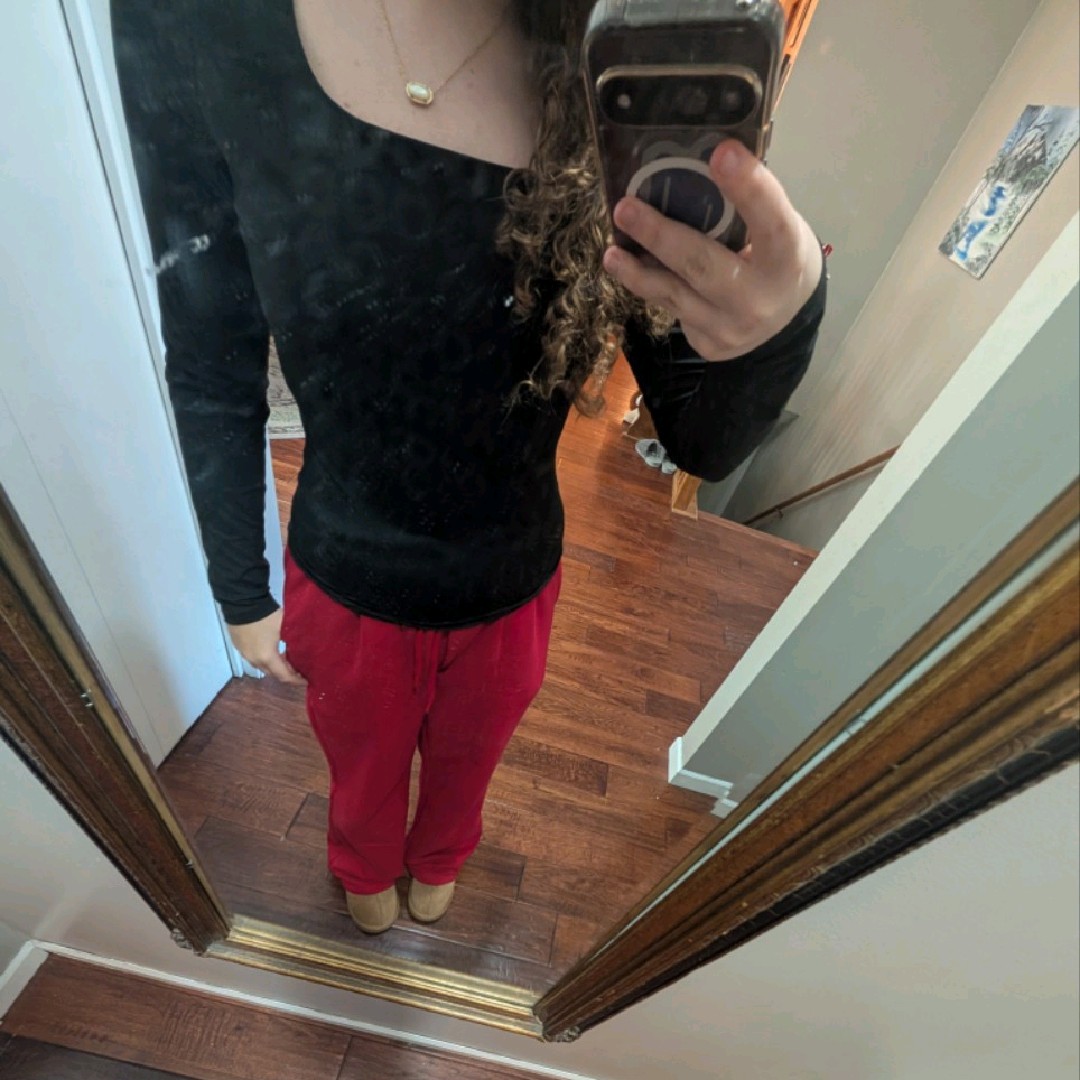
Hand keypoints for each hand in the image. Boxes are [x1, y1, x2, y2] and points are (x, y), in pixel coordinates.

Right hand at [227, 609, 304, 683]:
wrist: (242, 602)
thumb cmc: (266, 615)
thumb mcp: (285, 627)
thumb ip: (293, 640)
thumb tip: (301, 646)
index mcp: (267, 657)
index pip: (284, 675)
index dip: (295, 680)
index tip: (305, 681)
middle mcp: (254, 660)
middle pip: (271, 673)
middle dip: (285, 673)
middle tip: (297, 669)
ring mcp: (244, 653)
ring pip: (261, 665)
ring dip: (273, 665)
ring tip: (285, 659)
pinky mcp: (238, 645)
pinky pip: (253, 657)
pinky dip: (263, 657)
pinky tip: (269, 649)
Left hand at [603, 140, 821, 362]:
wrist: (787, 320)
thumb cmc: (775, 257)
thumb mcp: (777, 229)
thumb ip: (745, 206)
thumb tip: (694, 160)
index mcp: (787, 258)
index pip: (771, 220)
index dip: (748, 188)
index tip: (721, 153)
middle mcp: (759, 298)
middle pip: (703, 265)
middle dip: (660, 236)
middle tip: (625, 209)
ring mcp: (731, 328)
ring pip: (675, 295)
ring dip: (637, 271)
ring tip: (611, 253)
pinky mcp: (710, 345)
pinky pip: (672, 310)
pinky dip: (650, 286)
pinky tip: (629, 269)